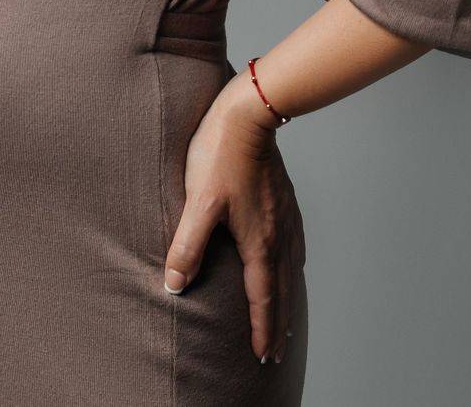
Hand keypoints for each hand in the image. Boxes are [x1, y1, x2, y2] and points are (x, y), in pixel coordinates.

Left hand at [162, 70, 305, 365]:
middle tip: (277, 351)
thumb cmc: (219, 155)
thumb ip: (187, 245)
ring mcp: (285, 215)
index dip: (262, 329)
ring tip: (285, 315)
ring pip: (290, 267)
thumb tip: (175, 286)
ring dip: (287, 297)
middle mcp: (278, 234)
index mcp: (258, 241)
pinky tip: (290, 261)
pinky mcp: (285, 199)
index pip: (262, 298)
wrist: (249, 114)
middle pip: (281, 290)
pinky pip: (295, 244)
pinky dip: (293, 265)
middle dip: (278, 323)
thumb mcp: (198, 202)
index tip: (265, 355)